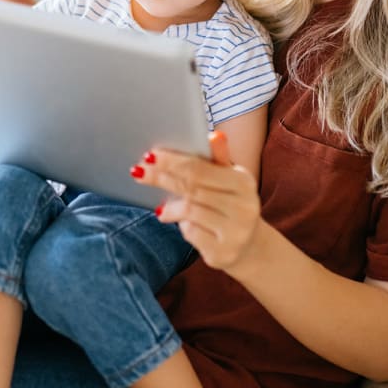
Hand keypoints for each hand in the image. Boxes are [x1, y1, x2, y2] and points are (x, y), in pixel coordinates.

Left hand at [132, 131, 262, 273]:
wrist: (249, 246)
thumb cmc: (231, 204)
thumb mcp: (229, 179)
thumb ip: (218, 157)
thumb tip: (213, 134)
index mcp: (244, 182)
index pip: (200, 168)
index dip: (172, 162)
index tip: (149, 155)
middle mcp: (244, 207)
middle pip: (191, 188)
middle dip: (161, 178)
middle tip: (138, 171)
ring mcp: (235, 232)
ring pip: (189, 211)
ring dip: (171, 207)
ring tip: (160, 207)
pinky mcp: (223, 253)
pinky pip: (191, 234)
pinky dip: (181, 226)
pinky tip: (181, 224)